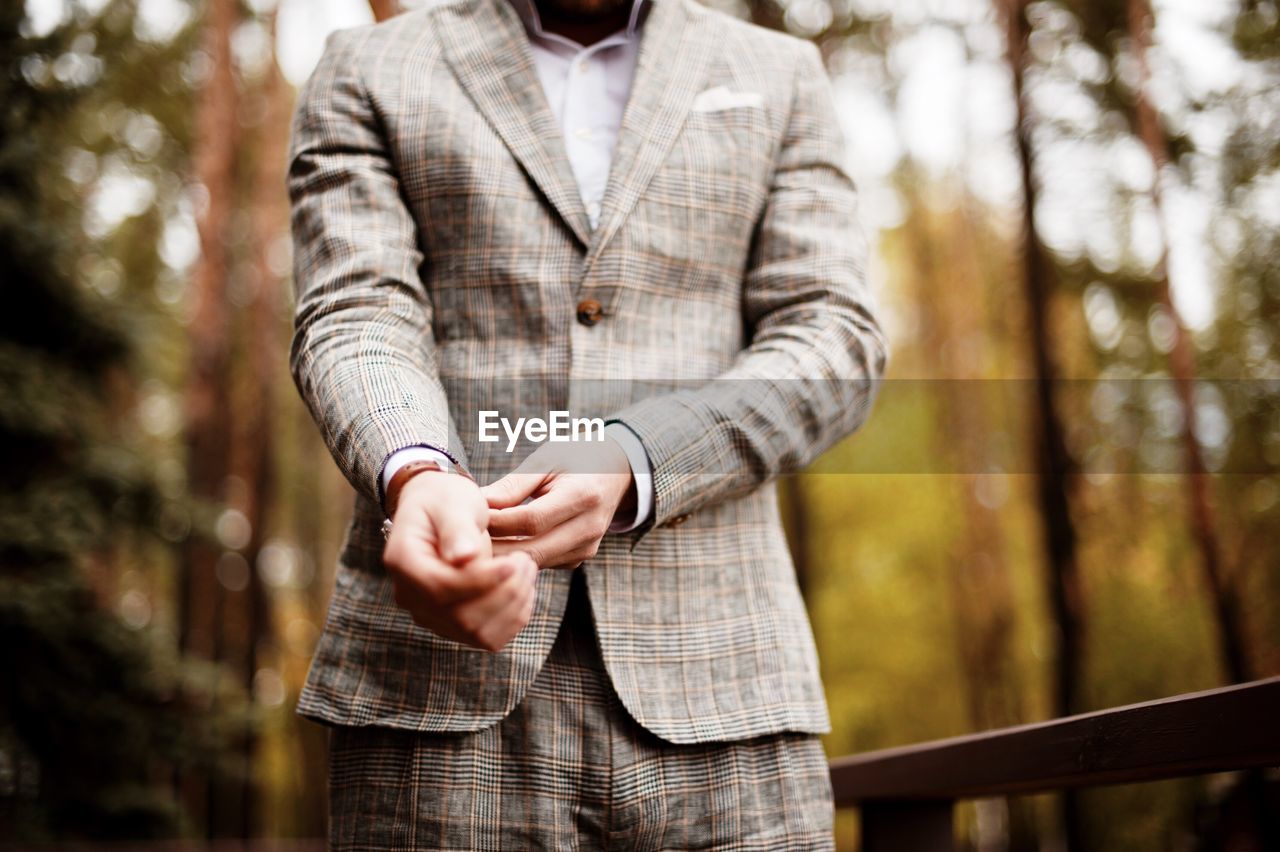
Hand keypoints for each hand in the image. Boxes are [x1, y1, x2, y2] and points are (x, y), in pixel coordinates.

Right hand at [382, 471, 537, 651]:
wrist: (440, 511)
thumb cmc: (446, 500)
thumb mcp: (453, 502)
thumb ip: (457, 528)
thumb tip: (463, 558)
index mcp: (403, 562)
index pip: (441, 587)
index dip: (482, 580)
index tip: (514, 562)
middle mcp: (410, 596)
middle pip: (461, 617)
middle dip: (505, 593)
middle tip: (527, 560)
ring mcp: (430, 615)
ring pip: (478, 633)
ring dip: (514, 606)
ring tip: (527, 570)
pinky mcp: (453, 624)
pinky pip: (488, 638)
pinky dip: (513, 618)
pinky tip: (524, 589)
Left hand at [483, 437, 635, 568]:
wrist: (616, 472)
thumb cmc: (577, 457)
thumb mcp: (546, 460)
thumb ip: (512, 485)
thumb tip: (477, 503)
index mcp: (583, 496)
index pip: (531, 520)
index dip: (497, 522)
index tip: (468, 518)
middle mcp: (588, 528)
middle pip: (531, 550)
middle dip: (494, 547)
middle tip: (463, 541)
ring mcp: (586, 548)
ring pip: (534, 563)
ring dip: (502, 557)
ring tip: (474, 546)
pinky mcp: (579, 559)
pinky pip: (542, 564)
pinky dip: (518, 558)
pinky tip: (497, 548)